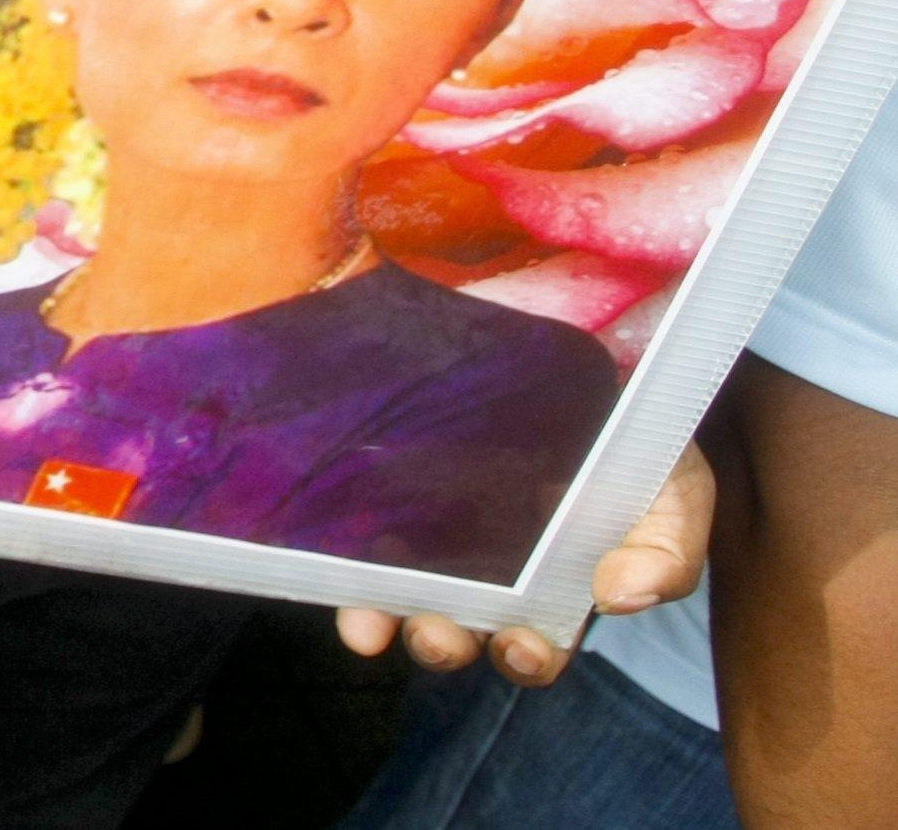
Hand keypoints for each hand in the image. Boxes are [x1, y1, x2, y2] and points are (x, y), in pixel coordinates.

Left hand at [335, 444, 712, 683]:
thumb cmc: (634, 438)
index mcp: (555, 583)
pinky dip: (343, 554)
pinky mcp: (385, 484)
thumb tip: (623, 596)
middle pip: (461, 625)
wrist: (586, 356)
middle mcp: (488, 568)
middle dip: (446, 642)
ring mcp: (432, 526)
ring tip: (373, 623)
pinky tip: (334, 564)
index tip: (522, 647)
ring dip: (384, 613)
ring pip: (399, 587)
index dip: (527, 654)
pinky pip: (356, 530)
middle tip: (441, 636)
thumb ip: (667, 545)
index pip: (537, 638)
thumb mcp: (676, 486)